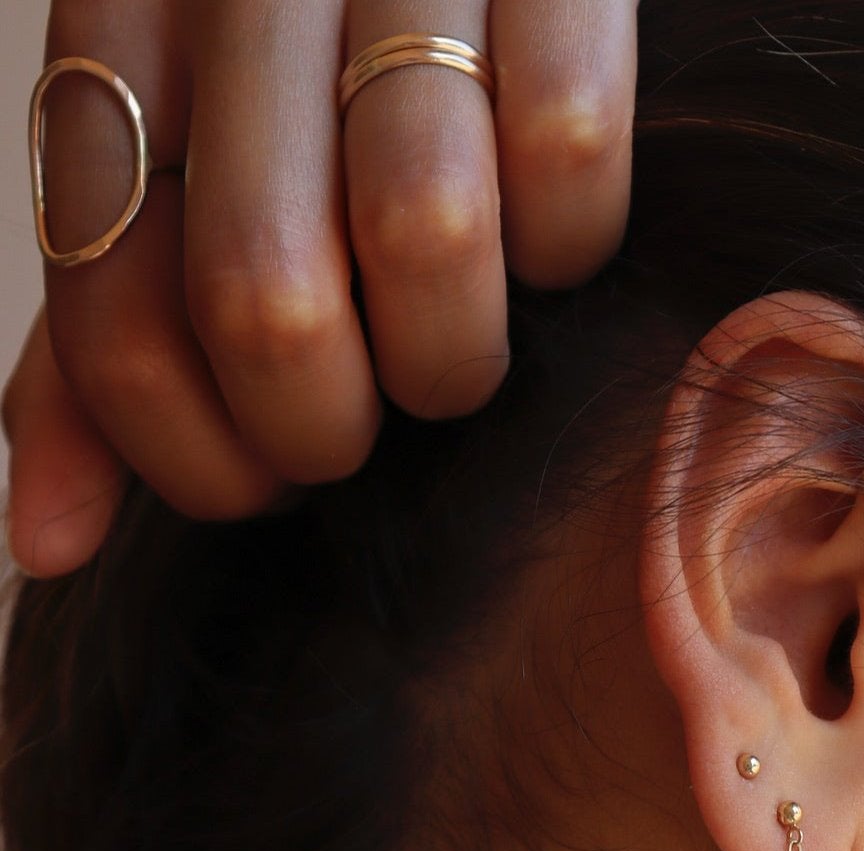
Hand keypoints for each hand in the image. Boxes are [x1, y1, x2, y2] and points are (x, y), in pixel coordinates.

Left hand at [3, 0, 636, 577]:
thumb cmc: (308, 83)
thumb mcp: (174, 183)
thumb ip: (113, 340)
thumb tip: (47, 544)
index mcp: (120, 41)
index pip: (117, 326)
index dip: (201, 463)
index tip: (264, 477)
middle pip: (268, 299)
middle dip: (330, 429)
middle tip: (367, 419)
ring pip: (428, 237)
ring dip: (454, 357)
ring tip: (458, 348)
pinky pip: (568, 153)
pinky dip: (568, 240)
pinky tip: (549, 242)